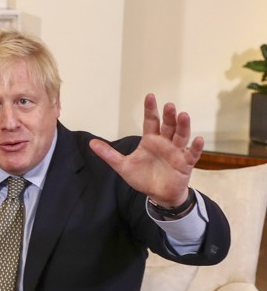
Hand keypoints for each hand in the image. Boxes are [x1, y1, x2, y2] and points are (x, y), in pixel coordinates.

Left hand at [89, 94, 203, 206]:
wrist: (158, 194)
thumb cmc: (143, 177)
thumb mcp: (123, 166)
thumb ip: (109, 154)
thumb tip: (91, 143)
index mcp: (151, 140)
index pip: (151, 121)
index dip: (150, 109)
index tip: (150, 96)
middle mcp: (165, 142)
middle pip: (168, 125)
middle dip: (169, 115)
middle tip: (168, 105)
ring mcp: (177, 151)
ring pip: (181, 136)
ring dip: (183, 126)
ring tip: (183, 115)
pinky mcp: (185, 163)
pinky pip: (192, 154)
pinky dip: (196, 147)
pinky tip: (198, 139)